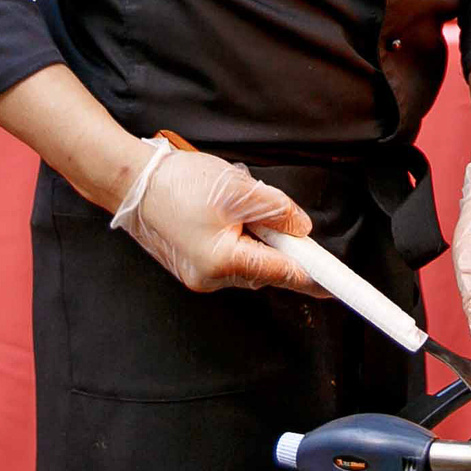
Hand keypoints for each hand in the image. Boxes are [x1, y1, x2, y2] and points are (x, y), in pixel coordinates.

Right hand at [113, 136, 325, 294]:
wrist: (130, 182)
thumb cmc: (177, 183)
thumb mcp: (238, 190)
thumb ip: (277, 211)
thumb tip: (301, 229)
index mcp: (225, 262)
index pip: (284, 274)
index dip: (315, 276)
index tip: (339, 287)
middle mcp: (211, 278)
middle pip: (266, 268)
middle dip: (276, 242)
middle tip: (269, 211)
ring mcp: (198, 276)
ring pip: (247, 261)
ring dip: (254, 237)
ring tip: (230, 204)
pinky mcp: (191, 266)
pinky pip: (228, 257)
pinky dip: (236, 238)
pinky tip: (221, 213)